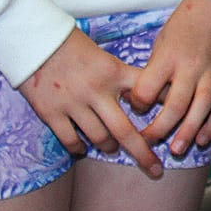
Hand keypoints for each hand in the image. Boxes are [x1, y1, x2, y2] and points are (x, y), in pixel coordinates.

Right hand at [18, 29, 159, 176]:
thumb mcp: (106, 57)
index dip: (162, 111)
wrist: (36, 41)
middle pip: (125, 131)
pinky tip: (83, 148)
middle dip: (143, 153)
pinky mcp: (51, 112)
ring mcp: (73, 104)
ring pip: (99, 138)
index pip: (146, 95)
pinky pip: (71, 140)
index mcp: (113, 72)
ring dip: (109, 147)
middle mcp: (96, 91)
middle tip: (155, 169)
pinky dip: (79, 148)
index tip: (174, 128)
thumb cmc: (74, 47)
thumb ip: (125, 78)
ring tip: (112, 147)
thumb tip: (151, 96)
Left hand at [131, 0, 210, 156]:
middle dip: (159, 128)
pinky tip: (203, 138)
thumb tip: (143, 98)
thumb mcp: (162, 40)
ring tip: (177, 148)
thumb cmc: (186, 22)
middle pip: (174, 105)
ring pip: (200, 109)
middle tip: (148, 141)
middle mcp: (190, 67)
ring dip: (188, 131)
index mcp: (168, 56)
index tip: (135, 107)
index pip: (147, 88)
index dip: (137, 102)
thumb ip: (155, 69)